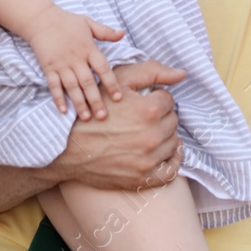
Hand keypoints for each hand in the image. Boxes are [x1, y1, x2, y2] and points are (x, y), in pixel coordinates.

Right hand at [24, 8, 126, 120]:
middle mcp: (75, 58)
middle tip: (103, 116)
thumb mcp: (88, 23)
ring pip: (71, 87)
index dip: (111, 83)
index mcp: (88, 48)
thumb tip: (123, 34)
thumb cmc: (67, 22)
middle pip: (87, 82)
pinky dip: (58, 98)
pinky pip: (53, 85)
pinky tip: (63, 111)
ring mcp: (61, 64)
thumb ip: (105, 31)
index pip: (103, 68)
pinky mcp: (48, 68)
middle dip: (95, 100)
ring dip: (79, 103)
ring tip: (86, 117)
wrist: (41, 19)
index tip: (118, 97)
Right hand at [51, 60, 187, 191]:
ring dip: (165, 136)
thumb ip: (152, 71)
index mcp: (148, 110)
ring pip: (173, 143)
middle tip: (142, 117)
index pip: (168, 100)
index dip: (155, 98)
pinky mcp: (143, 179)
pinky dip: (172, 161)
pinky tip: (166, 152)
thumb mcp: (118, 80)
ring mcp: (148, 160)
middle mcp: (152, 137)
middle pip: (172, 121)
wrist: (69, 148)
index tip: (142, 102)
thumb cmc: (93, 111)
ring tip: (147, 132)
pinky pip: (171, 171)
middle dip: (160, 116)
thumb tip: (182, 74)